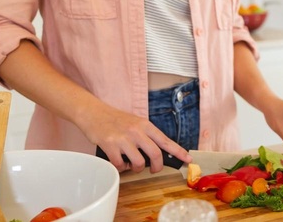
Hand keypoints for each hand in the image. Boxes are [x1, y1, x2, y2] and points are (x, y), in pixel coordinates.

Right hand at [76, 101, 191, 172]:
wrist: (94, 113)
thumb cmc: (115, 120)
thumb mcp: (135, 123)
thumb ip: (146, 135)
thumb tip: (158, 153)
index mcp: (145, 125)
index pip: (166, 140)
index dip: (179, 152)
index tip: (188, 160)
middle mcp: (136, 131)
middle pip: (155, 155)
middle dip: (157, 167)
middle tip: (154, 170)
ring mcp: (123, 139)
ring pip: (138, 163)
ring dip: (136, 169)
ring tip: (131, 164)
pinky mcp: (110, 146)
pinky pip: (120, 165)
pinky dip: (121, 168)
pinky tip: (118, 162)